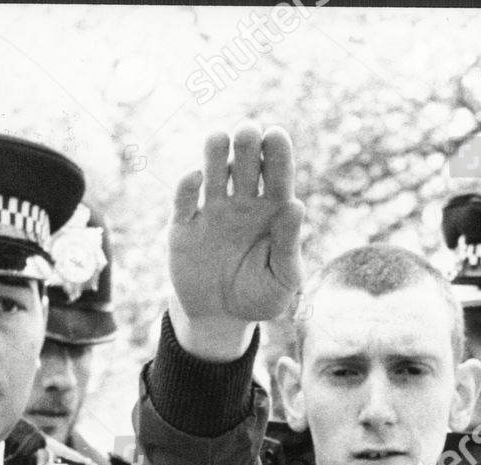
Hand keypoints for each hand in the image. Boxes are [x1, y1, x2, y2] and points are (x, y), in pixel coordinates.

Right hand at [168, 123, 304, 359]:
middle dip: (247, 144)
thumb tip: (296, 205)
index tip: (275, 134)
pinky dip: (187, 186)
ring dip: (216, 153)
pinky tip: (196, 176)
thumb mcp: (282, 279)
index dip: (277, 152)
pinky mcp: (183, 227)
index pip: (277, 173)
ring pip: (214, 172)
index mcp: (272, 210)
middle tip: (247, 130)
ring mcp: (212, 211)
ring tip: (220, 137)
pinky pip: (184, 201)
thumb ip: (289, 246)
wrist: (220, 318)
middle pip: (246, 163)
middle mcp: (243, 202)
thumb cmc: (259, 296)